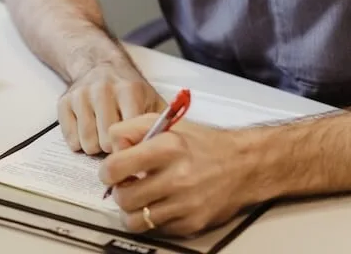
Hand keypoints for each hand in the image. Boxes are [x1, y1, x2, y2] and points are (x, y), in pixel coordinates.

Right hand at [57, 64, 164, 154]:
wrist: (99, 63)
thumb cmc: (129, 89)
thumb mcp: (151, 99)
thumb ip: (162, 124)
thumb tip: (167, 154)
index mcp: (128, 90)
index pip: (129, 133)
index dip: (132, 148)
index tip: (136, 151)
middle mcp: (102, 90)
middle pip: (106, 142)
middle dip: (113, 149)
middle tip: (118, 142)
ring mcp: (81, 95)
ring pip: (87, 144)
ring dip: (96, 147)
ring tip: (104, 135)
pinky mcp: (64, 102)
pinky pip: (70, 140)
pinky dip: (79, 142)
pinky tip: (89, 130)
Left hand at [99, 115, 267, 236]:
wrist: (243, 165)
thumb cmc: (204, 144)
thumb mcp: (167, 123)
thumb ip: (132, 129)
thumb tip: (112, 147)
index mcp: (168, 147)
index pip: (116, 167)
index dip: (107, 171)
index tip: (110, 172)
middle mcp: (177, 177)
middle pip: (123, 197)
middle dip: (119, 192)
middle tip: (126, 185)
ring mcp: (185, 203)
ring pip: (135, 220)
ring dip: (132, 210)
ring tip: (140, 198)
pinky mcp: (191, 223)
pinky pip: (157, 228)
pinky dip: (153, 218)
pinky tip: (161, 204)